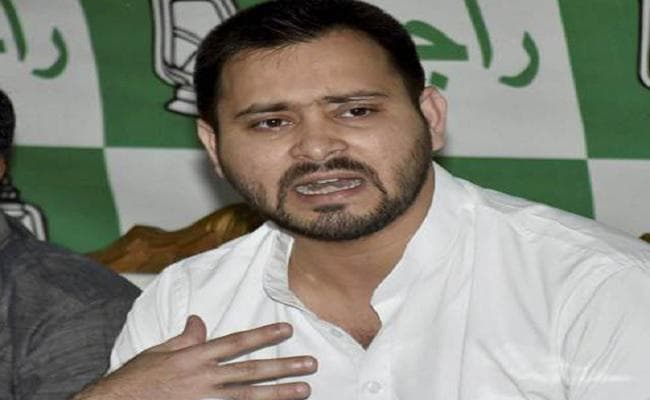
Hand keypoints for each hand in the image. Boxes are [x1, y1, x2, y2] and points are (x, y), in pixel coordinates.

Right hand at [73, 316, 316, 399]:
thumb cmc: (135, 379)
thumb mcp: (158, 352)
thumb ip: (185, 338)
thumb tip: (199, 321)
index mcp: (194, 357)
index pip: (236, 343)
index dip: (263, 335)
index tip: (286, 330)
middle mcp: (204, 379)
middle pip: (251, 372)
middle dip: (283, 368)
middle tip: (310, 365)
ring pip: (249, 397)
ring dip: (278, 394)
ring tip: (304, 391)